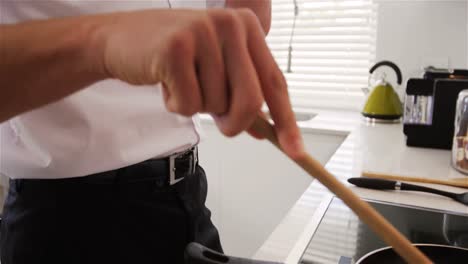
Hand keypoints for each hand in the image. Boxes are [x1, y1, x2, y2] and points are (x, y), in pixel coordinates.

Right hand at [95, 8, 303, 157]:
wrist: (120, 40)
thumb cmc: (173, 57)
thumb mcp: (215, 72)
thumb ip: (241, 96)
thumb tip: (265, 129)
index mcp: (247, 26)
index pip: (275, 82)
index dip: (286, 121)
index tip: (296, 152)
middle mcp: (230, 24)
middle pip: (251, 101)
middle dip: (234, 123)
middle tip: (219, 122)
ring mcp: (203, 33)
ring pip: (217, 105)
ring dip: (198, 107)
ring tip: (181, 83)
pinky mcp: (176, 48)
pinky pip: (190, 104)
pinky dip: (177, 105)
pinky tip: (165, 84)